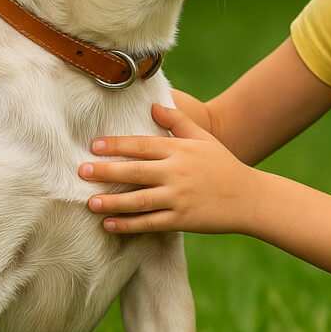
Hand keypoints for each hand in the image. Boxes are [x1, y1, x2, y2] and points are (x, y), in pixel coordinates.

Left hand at [78, 103, 261, 234]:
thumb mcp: (203, 138)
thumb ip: (178, 121)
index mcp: (180, 151)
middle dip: (106, 172)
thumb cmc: (223, 164)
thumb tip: (153, 105)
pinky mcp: (182, 220)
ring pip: (139, 201)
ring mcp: (179, 198)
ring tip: (90, 203)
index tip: (94, 146)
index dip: (116, 145)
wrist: (248, 197)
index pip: (142, 145)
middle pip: (135, 172)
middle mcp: (177, 173)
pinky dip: (128, 225)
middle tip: (82, 172)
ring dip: (112, 203)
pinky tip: (110, 225)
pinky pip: (150, 223)